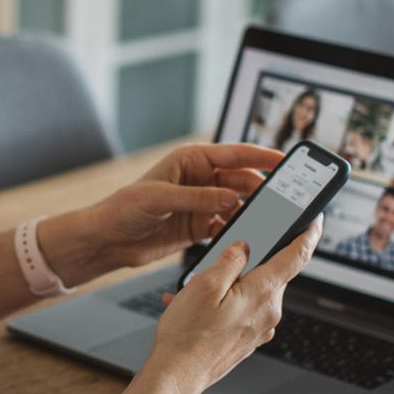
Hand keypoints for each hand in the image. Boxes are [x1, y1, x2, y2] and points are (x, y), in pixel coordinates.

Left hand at [40, 144, 281, 285]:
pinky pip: (228, 225)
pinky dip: (239, 230)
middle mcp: (200, 179)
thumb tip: (231, 198)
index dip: (262, 156)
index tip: (286, 161)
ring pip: (239, 204)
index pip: (235, 154)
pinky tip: (249, 237)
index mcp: (192, 160)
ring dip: (254, 212)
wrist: (107, 239)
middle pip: (243, 180)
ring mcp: (202, 203)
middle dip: (264, 189)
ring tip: (272, 220)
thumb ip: (198, 198)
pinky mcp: (199, 225)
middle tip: (285, 200)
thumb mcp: (159, 198)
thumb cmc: (123, 209)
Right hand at [144, 216, 322, 393]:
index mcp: (262, 294)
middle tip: (218, 262)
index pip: (297, 256)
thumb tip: (244, 247)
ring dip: (230, 285)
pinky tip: (198, 309)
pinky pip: (243, 310)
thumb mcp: (204, 285)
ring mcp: (260, 329)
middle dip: (249, 262)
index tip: (314, 219)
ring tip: (194, 293)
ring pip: (253, 292)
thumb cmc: (187, 335)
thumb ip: (229, 260)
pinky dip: (224, 303)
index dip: (309, 233)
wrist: (177, 376)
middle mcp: (268, 313)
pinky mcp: (248, 339)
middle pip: (270, 273)